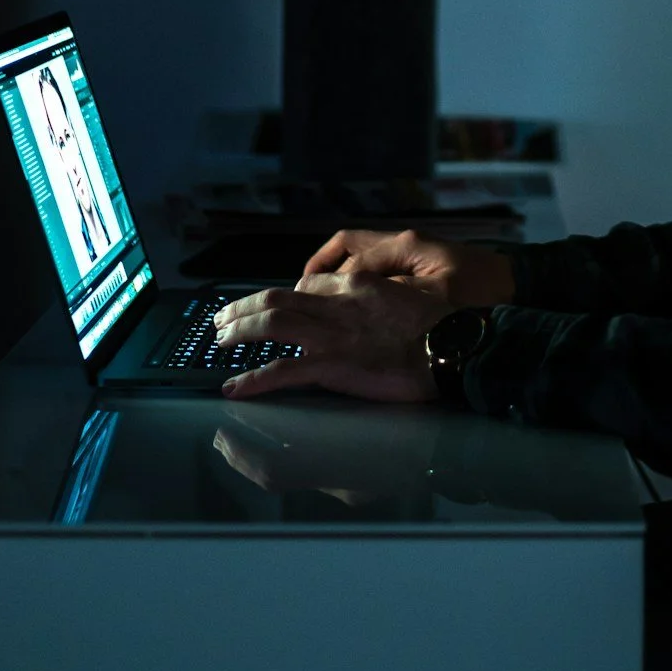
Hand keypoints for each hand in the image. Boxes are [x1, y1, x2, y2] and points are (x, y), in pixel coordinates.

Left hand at [212, 273, 446, 403]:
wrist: (452, 347)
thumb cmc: (441, 327)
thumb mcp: (409, 296)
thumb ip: (380, 297)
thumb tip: (365, 308)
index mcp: (358, 284)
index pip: (310, 282)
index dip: (286, 294)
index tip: (274, 305)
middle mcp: (337, 303)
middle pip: (276, 297)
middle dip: (243, 306)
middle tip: (223, 318)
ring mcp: (332, 334)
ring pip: (270, 323)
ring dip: (238, 331)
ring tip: (219, 341)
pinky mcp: (332, 365)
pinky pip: (282, 371)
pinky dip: (253, 379)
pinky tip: (235, 388)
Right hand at [300, 226, 514, 309]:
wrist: (518, 284)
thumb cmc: (483, 291)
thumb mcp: (440, 296)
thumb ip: (399, 294)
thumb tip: (362, 296)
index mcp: (406, 246)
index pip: (355, 262)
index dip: (329, 283)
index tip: (309, 303)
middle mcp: (403, 242)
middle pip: (349, 245)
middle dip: (321, 265)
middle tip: (302, 292)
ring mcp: (410, 252)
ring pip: (360, 253)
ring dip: (336, 270)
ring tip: (317, 296)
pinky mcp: (418, 264)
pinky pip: (376, 266)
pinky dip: (356, 277)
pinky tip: (351, 301)